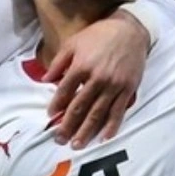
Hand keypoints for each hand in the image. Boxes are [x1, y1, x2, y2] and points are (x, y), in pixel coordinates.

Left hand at [45, 11, 146, 148]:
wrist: (130, 30)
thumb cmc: (98, 35)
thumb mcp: (73, 42)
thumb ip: (58, 62)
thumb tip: (44, 81)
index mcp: (81, 66)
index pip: (65, 91)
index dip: (56, 105)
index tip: (50, 117)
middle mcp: (97, 78)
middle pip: (80, 107)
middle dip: (68, 125)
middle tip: (60, 140)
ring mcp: (114, 86)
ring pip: (98, 113)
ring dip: (86, 131)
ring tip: (77, 145)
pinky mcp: (128, 89)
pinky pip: (118, 111)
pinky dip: (111, 126)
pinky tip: (104, 138)